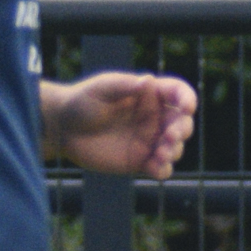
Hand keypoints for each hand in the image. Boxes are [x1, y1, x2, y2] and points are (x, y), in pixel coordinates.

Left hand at [46, 70, 196, 179]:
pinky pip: (160, 168)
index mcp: (149, 95)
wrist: (63, 128)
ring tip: (161, 153)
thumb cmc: (82, 102)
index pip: (178, 93)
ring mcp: (149, 140)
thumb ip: (125, 86)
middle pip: (182, 123)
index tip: (187, 107)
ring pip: (174, 148)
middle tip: (171, 135)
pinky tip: (156, 168)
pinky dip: (164, 170)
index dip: (187, 98)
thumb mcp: (102, 89)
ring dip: (174, 151)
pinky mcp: (140, 161)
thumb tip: (148, 81)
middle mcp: (154, 117)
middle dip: (182, 129)